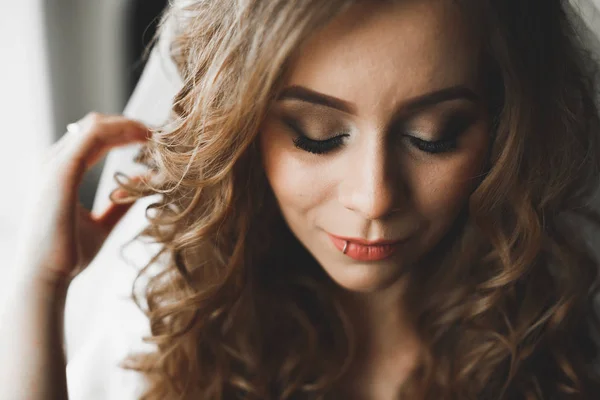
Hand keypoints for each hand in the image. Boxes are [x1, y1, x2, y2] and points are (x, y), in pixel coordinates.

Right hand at [14, 112, 150, 288]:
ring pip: (95, 125)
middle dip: (130, 125)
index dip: (125, 133)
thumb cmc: (69, 254)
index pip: (94, 138)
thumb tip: (145, 182)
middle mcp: (54, 162)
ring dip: (129, 124)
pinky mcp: (60, 170)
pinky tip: (143, 137)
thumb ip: (121, 201)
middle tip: (162, 133)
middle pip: (95, 126)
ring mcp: (54, 164)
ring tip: (157, 133)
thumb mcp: (103, 222)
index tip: (155, 140)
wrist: (46, 276)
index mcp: (61, 172)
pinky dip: (121, 131)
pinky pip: (93, 136)